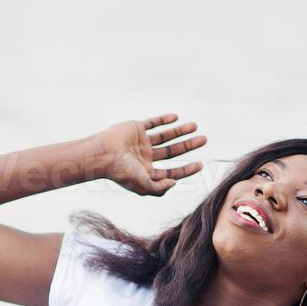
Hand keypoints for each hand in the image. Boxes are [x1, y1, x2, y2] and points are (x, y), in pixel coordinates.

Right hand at [92, 113, 206, 195]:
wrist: (102, 154)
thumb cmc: (120, 172)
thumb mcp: (142, 185)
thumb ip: (160, 188)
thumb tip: (176, 183)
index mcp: (147, 172)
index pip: (172, 171)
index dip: (187, 169)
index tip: (201, 164)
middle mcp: (146, 158)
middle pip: (172, 152)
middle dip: (188, 146)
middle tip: (204, 140)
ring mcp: (141, 142)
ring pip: (165, 136)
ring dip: (180, 131)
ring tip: (195, 126)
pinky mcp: (135, 129)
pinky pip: (153, 123)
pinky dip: (164, 120)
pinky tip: (176, 117)